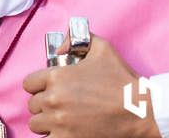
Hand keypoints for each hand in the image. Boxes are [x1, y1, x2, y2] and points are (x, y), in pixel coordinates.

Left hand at [23, 34, 161, 137]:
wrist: (139, 110)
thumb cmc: (121, 80)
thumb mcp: (101, 48)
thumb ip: (75, 39)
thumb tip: (58, 48)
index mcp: (57, 76)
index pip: (29, 83)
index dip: (38, 85)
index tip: (47, 89)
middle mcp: (53, 99)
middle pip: (32, 105)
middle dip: (43, 104)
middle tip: (59, 104)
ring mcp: (59, 122)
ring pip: (36, 124)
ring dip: (46, 121)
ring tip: (60, 119)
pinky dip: (54, 136)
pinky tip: (65, 131)